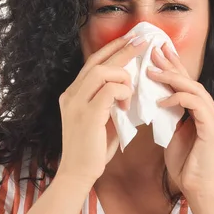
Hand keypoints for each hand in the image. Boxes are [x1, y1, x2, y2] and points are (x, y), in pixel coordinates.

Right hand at [57, 32, 149, 183]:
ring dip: (123, 77)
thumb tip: (129, 86)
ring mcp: (77, 103)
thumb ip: (109, 101)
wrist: (78, 173)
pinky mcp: (87, 115)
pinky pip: (110, 90)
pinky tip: (127, 105)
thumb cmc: (92, 149)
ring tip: (132, 89)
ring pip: (102, 72)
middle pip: (98, 61)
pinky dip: (123, 93)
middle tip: (143, 42)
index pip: (92, 62)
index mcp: (72, 93)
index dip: (112, 49)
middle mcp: (71, 94)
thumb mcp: (100, 119)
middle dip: (122, 50)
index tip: (130, 40)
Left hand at [147, 42, 213, 196]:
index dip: (173, 67)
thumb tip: (155, 97)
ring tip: (151, 70)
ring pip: (193, 88)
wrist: (198, 188)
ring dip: (170, 77)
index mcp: (205, 111)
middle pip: (191, 80)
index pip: (187, 84)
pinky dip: (176, 99)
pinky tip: (160, 101)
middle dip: (171, 64)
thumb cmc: (186, 165)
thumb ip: (170, 114)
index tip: (156, 54)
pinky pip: (193, 103)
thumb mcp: (173, 132)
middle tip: (154, 50)